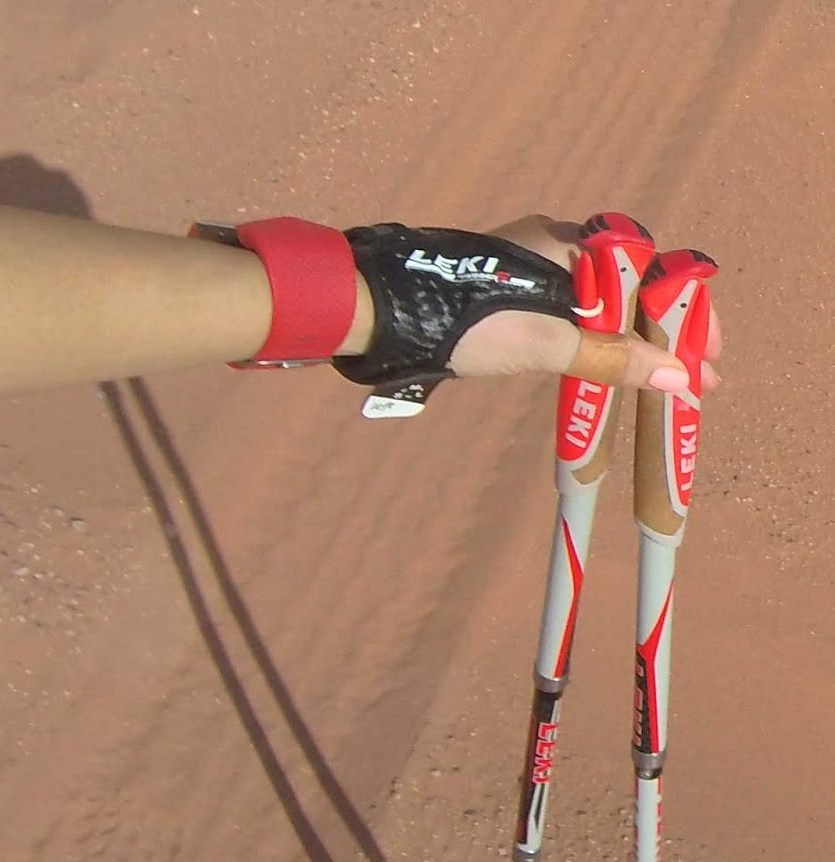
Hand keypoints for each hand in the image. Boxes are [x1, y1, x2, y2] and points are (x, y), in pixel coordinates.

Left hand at [449, 214, 721, 391]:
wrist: (388, 315)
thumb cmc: (470, 321)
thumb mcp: (546, 343)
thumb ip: (610, 359)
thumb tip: (677, 377)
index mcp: (574, 244)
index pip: (652, 273)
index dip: (685, 316)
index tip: (707, 356)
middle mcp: (558, 247)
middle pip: (632, 290)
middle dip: (666, 335)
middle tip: (693, 378)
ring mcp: (533, 271)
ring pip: (603, 307)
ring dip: (634, 343)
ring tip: (660, 382)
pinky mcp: (511, 296)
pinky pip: (574, 317)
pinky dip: (600, 343)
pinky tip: (609, 368)